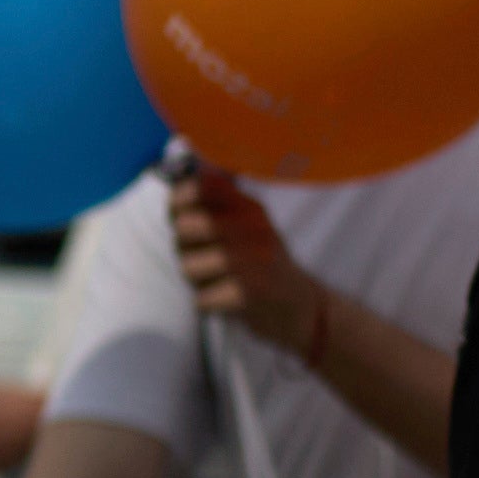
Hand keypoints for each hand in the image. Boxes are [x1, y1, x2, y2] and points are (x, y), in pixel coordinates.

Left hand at [169, 160, 315, 357]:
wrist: (300, 306)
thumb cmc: (259, 263)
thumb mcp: (245, 225)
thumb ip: (213, 203)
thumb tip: (194, 172)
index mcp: (248, 207)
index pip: (193, 189)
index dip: (177, 207)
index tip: (185, 220)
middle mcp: (253, 227)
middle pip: (184, 228)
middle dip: (184, 248)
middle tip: (205, 258)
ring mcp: (254, 260)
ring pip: (188, 266)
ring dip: (196, 280)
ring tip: (219, 280)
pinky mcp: (250, 294)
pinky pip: (201, 299)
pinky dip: (207, 303)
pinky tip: (227, 299)